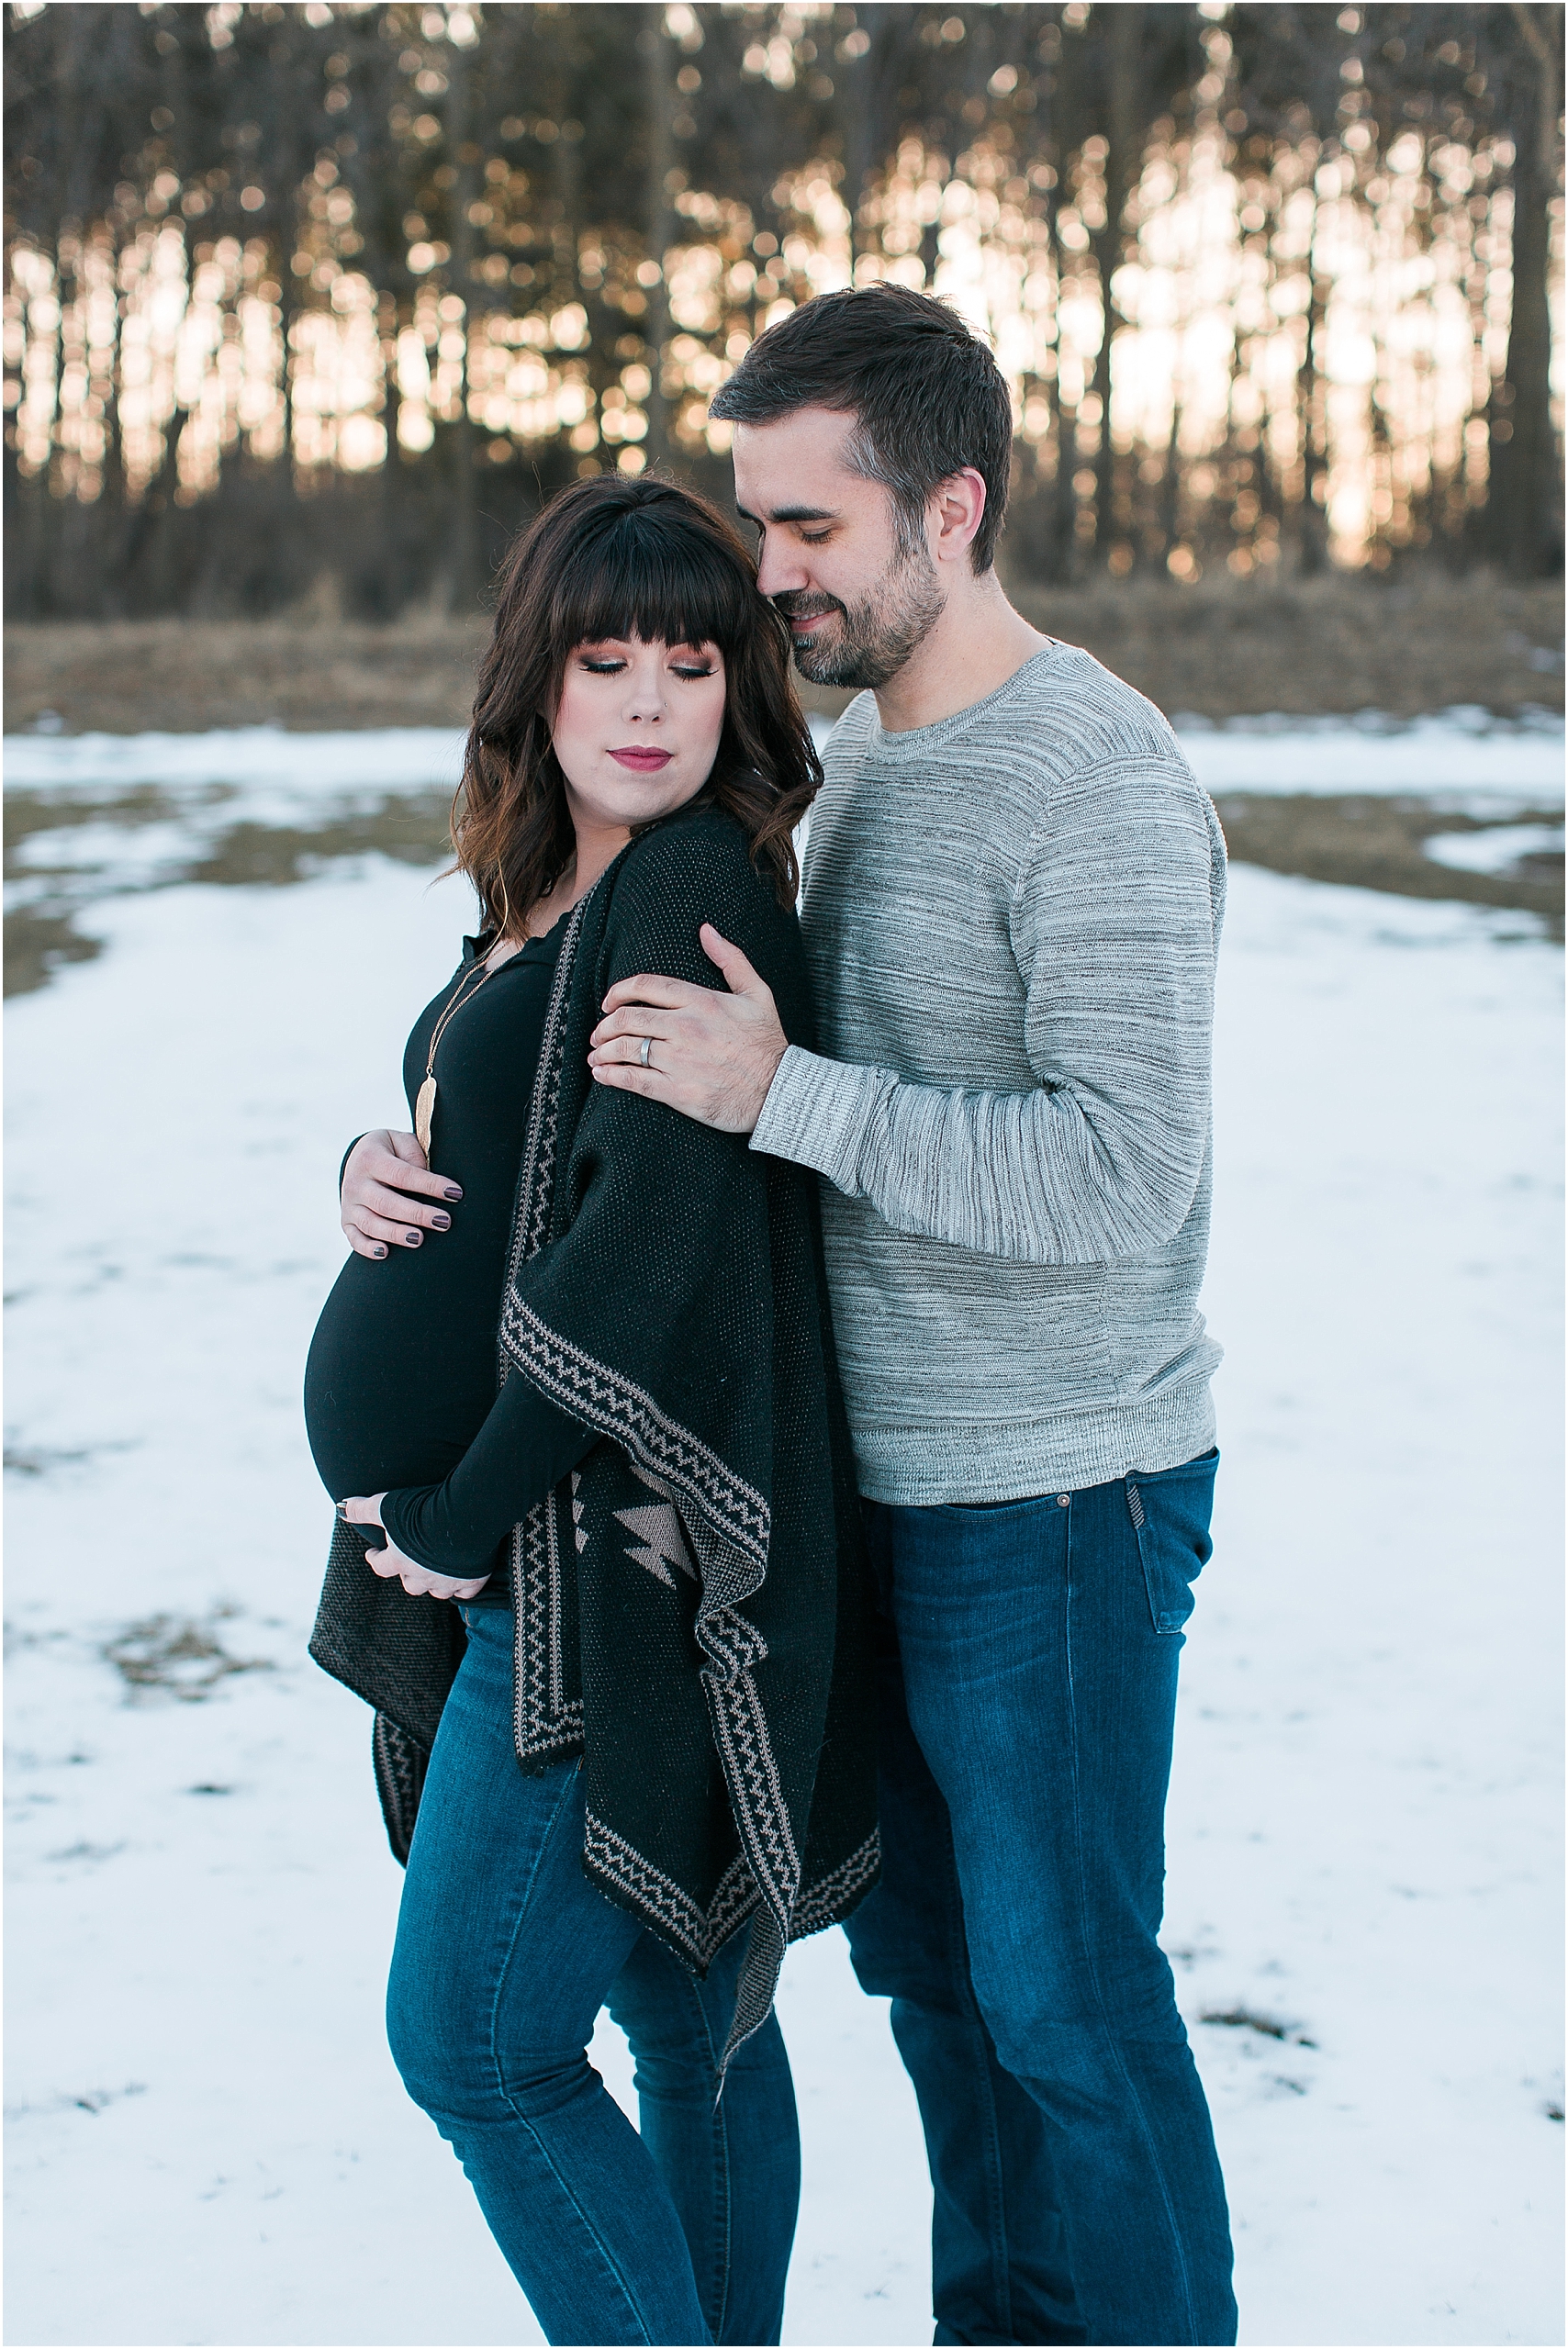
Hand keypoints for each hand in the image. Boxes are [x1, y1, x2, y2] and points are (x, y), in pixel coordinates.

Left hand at [340, 1494, 491, 1601]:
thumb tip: (340, 1508)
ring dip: (433, 1584)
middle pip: (410, 1585)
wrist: (464, 1516)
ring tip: (433, 1573)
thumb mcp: (386, 1505)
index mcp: (399, 1560)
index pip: (380, 1566)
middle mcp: (421, 1576)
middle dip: (407, 1575)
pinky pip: (465, 1593)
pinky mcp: (472, 1580)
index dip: (375, 1559)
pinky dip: (463, 1587)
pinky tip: (462, 1580)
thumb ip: (362, 1509)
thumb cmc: (422, 1509)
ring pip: (436, 1592)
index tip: (373, 1553)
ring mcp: (447, 1581)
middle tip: (408, 1562)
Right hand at [341, 1129, 462, 1260]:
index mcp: (370, 1159)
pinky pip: (355, 1239)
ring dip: (395, 1233)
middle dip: (417, 1214)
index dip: (429, 1185)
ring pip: (371, 1224)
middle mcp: (355, 1183)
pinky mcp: (347, 1222)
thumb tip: (426, 1175)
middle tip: (443, 1222)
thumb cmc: (391, 1152)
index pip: (403, 1175)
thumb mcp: (400, 1141)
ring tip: (419, 1239)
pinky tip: (386, 1253)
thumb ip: (413, 1155)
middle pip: (386, 1203)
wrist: (359, 1158)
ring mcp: (349, 1205)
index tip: (455, 1193)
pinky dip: (368, 1248)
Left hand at [587, 925, 787, 1134]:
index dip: (619, 991)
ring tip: (596, 1055)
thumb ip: (731, 959)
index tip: (609, 1001)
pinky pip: (633, 1080)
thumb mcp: (757, 993)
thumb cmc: (768, 1043)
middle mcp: (686, 1028)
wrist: (779, 1091)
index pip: (646, 986)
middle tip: (599, 1032)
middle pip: (629, 1018)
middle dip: (605, 1024)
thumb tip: (707, 930)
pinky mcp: (677, 1091)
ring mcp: (680, 1060)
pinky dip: (611, 1076)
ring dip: (603, 1050)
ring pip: (626, 1048)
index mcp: (701, 1001)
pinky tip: (602, 1074)